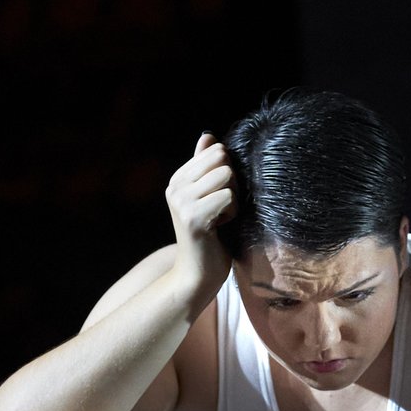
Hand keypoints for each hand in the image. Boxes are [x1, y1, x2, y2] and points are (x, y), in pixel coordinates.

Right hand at [164, 133, 236, 312]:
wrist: (197, 275)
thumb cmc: (211, 236)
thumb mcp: (208, 196)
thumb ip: (206, 166)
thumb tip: (208, 136)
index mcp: (178, 178)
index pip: (216, 150)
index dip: (228, 175)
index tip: (218, 199)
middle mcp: (175, 187)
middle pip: (223, 159)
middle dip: (233, 183)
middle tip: (222, 208)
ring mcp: (181, 201)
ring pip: (227, 176)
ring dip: (234, 199)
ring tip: (220, 218)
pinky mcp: (193, 217)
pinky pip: (229, 198)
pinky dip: (233, 213)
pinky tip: (220, 228)